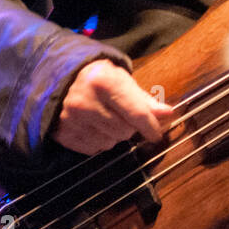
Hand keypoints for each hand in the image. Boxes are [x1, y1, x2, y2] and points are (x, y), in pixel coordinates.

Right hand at [51, 59, 176, 154]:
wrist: (61, 79)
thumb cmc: (99, 79)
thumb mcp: (122, 80)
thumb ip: (145, 99)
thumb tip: (167, 113)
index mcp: (104, 81)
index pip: (136, 113)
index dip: (151, 126)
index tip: (157, 134)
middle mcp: (85, 101)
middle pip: (125, 131)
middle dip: (130, 127)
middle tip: (123, 115)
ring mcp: (71, 119)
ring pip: (110, 143)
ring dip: (114, 135)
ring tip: (106, 118)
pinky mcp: (63, 134)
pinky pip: (93, 149)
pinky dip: (98, 141)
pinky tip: (93, 126)